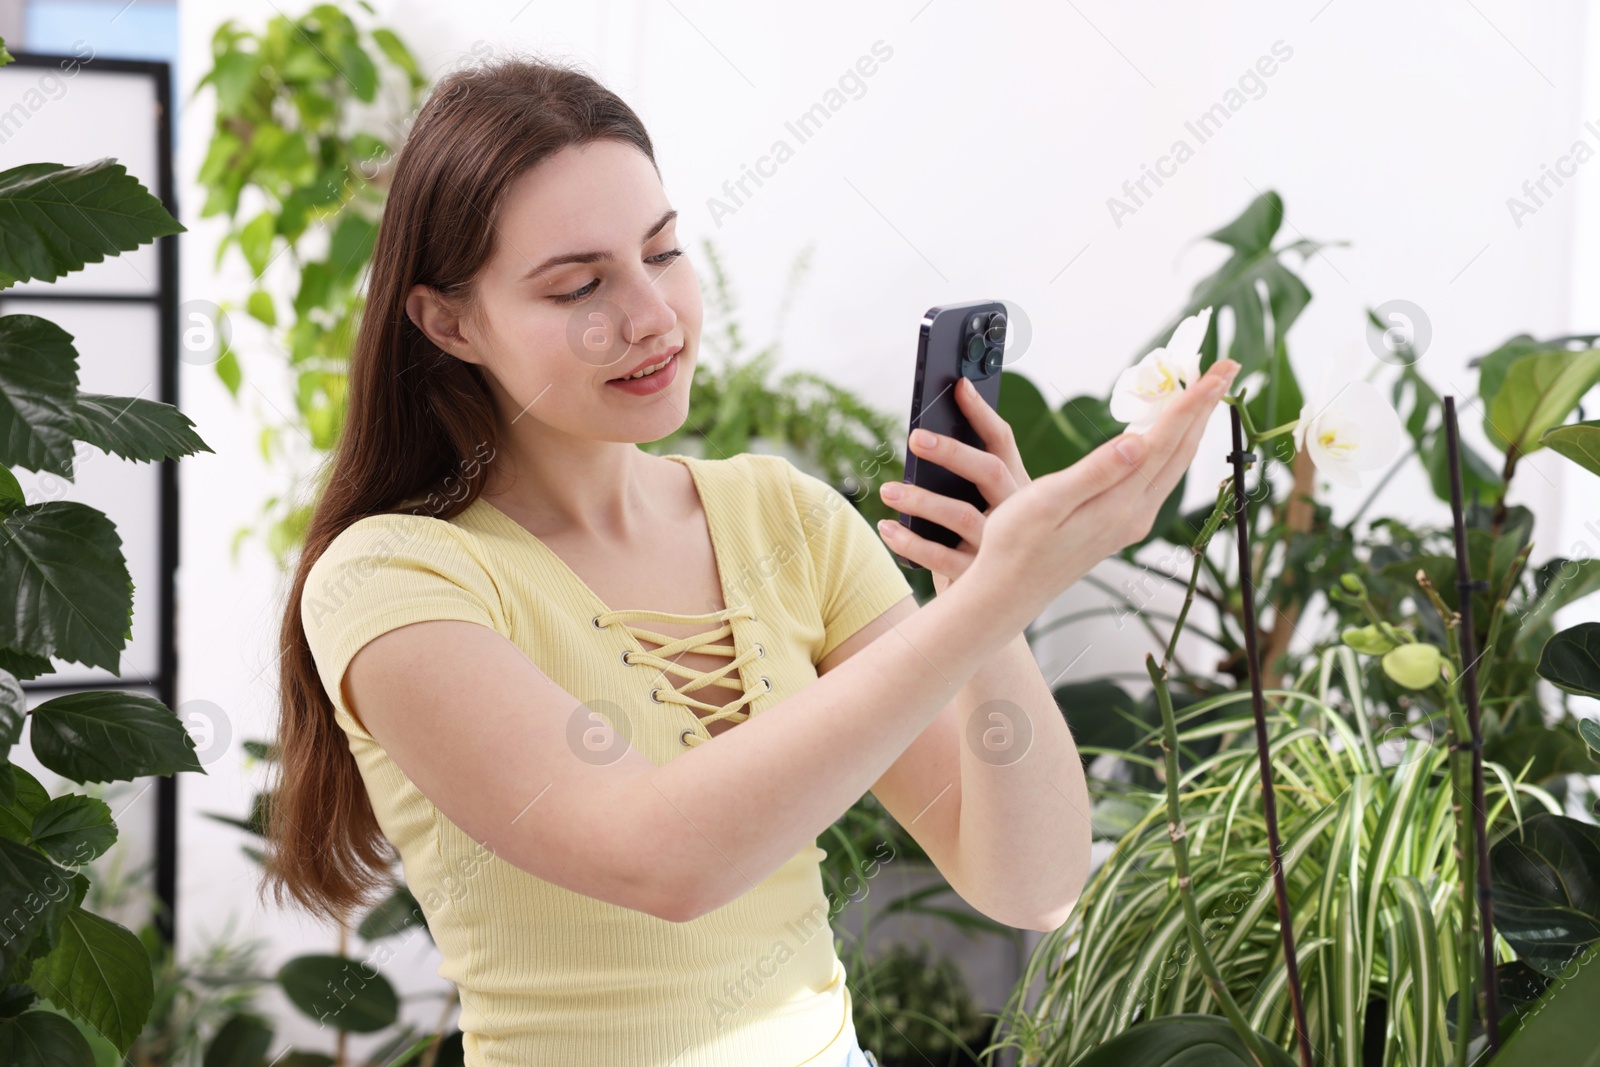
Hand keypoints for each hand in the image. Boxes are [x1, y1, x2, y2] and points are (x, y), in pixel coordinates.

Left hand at [878, 376, 1031, 593]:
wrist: (1002, 603)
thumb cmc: (987, 541)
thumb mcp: (986, 505)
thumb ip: (967, 474)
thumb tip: (925, 436)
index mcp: (1021, 489)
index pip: (1003, 442)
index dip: (982, 412)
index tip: (958, 384)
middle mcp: (1017, 515)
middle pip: (989, 473)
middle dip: (952, 452)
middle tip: (914, 438)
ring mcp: (1000, 547)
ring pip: (961, 516)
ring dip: (921, 501)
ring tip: (887, 490)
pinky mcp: (979, 577)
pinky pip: (940, 558)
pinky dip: (909, 542)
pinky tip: (886, 527)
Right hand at [958, 356, 1240, 634]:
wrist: (1006, 593)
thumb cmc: (1016, 547)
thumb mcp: (1047, 502)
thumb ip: (1096, 472)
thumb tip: (1138, 441)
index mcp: (1119, 504)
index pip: (1165, 440)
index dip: (1193, 401)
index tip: (1218, 370)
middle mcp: (1135, 514)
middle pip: (1180, 450)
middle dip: (1204, 406)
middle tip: (1226, 369)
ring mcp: (1130, 522)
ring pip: (1172, 464)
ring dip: (1189, 425)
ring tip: (1202, 393)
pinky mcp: (1120, 526)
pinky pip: (1157, 476)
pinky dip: (1169, 446)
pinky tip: (1164, 436)